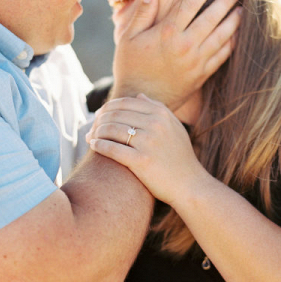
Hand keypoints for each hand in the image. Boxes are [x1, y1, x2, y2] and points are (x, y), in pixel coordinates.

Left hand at [86, 94, 208, 205]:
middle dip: (99, 120)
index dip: (108, 107)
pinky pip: (113, 149)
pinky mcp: (142, 161)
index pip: (125, 103)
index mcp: (162, 114)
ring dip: (96, 132)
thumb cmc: (180, 158)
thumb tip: (139, 96)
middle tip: (91, 128)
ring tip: (90, 138)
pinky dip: (99, 145)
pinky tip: (93, 146)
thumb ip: (158, 109)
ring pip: (111, 129)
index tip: (99, 115)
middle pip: (116, 115)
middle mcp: (156, 124)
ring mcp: (149, 142)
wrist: (190, 186)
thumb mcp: (174, 128)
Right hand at [111, 0, 241, 110]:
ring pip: (222, 36)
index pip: (191, 4)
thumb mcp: (128, 38)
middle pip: (212, 17)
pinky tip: (236, 34)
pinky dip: (232, 43)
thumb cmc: (131, 68)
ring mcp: (196, 61)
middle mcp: (185, 45)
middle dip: (225, 2)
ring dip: (233, 21)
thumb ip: (142, 14)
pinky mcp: (202, 74)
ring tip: (241, 10)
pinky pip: (222, 55)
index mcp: (167, 33)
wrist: (140, 100)